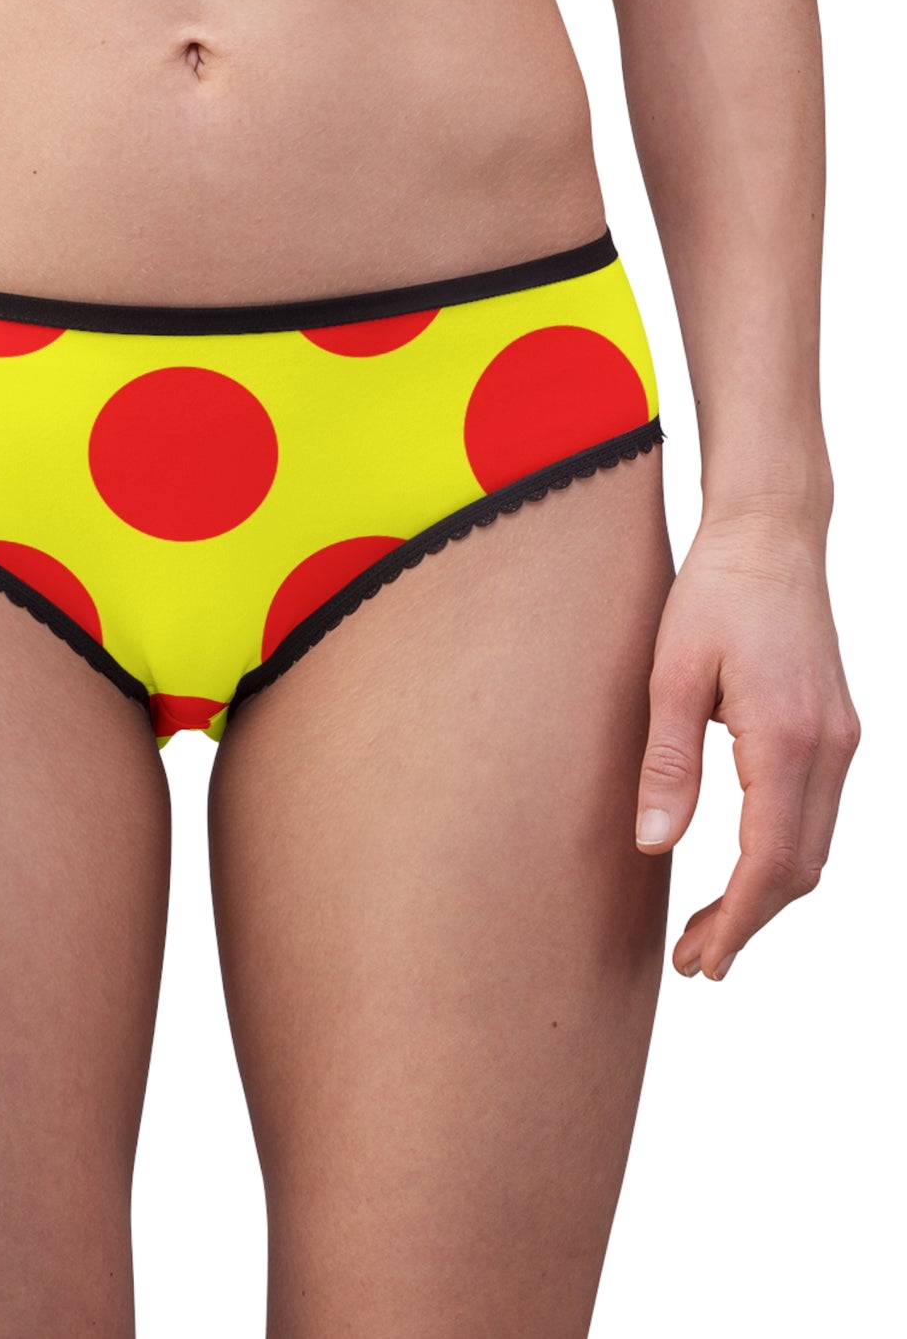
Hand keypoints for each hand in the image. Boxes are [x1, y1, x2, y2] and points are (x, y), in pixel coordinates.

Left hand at [634, 512, 859, 979]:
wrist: (770, 537)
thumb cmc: (713, 595)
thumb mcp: (669, 676)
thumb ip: (666, 764)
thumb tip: (654, 843)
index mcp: (790, 736)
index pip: (772, 859)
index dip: (738, 920)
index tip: (702, 960)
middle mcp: (832, 746)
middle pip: (801, 866)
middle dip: (750, 921)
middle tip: (695, 960)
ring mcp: (843, 738)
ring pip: (814, 845)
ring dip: (767, 894)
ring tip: (710, 927)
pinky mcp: (837, 729)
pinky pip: (816, 813)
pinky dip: (782, 856)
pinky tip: (742, 871)